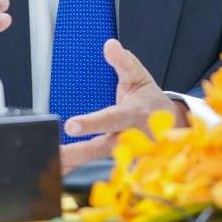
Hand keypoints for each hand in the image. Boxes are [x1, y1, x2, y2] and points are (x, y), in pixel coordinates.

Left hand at [59, 38, 188, 172]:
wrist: (174, 127)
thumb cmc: (150, 100)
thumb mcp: (140, 77)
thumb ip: (124, 62)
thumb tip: (110, 45)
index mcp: (134, 114)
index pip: (111, 119)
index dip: (92, 123)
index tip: (71, 126)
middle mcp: (129, 138)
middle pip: (100, 148)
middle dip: (76, 154)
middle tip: (53, 155)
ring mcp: (125, 156)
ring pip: (96, 162)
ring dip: (72, 166)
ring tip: (48, 168)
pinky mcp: (119, 165)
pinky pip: (95, 170)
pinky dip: (75, 172)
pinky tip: (55, 175)